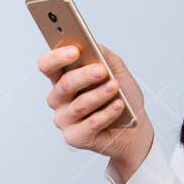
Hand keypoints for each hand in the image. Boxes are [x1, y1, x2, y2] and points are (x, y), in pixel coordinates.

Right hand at [37, 43, 152, 177]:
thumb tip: (93, 46)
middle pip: (63, 85)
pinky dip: (106, 114)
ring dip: (99, 95)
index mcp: (62, 79)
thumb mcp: (117, 71)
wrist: (135, 129)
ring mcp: (65, 120)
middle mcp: (59, 100)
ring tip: (115, 86)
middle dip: (84, 76)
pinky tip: (118, 105)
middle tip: (102, 70)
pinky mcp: (75, 138)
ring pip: (78, 105)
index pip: (48, 66)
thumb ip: (104, 55)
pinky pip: (90, 124)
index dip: (57, 57)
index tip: (75, 50)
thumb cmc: (122, 97)